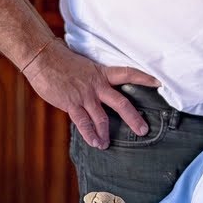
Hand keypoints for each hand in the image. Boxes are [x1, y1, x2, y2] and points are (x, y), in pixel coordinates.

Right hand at [22, 40, 159, 149]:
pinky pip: (84, 123)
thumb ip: (94, 80)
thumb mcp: (85, 67)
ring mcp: (85, 95)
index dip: (144, 78)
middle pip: (121, 103)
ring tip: (109, 144)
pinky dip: (90, 134)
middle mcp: (97, 85)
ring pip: (102, 117)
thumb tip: (99, 89)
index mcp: (102, 73)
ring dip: (107, 133)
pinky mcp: (72, 104)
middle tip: (143, 130)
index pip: (128, 73)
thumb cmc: (62, 61)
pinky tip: (95, 143)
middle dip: (133, 118)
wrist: (43, 58)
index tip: (158, 83)